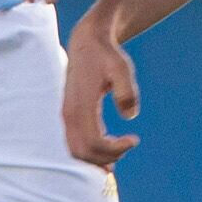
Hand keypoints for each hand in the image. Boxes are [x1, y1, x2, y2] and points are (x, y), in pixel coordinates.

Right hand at [63, 19, 139, 168]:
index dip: (115, 149)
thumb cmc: (105, 56)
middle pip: (83, 153)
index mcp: (80, 106)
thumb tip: (130, 116)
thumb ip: (126, 91)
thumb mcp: (121, 68)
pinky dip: (90, 152)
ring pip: (77, 151)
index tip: (135, 139)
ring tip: (119, 154)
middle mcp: (69, 115)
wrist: (87, 43)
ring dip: (97, 158)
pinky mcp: (69, 115)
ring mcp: (67, 116)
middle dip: (107, 157)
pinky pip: (75, 143)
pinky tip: (107, 152)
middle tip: (128, 146)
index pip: (94, 142)